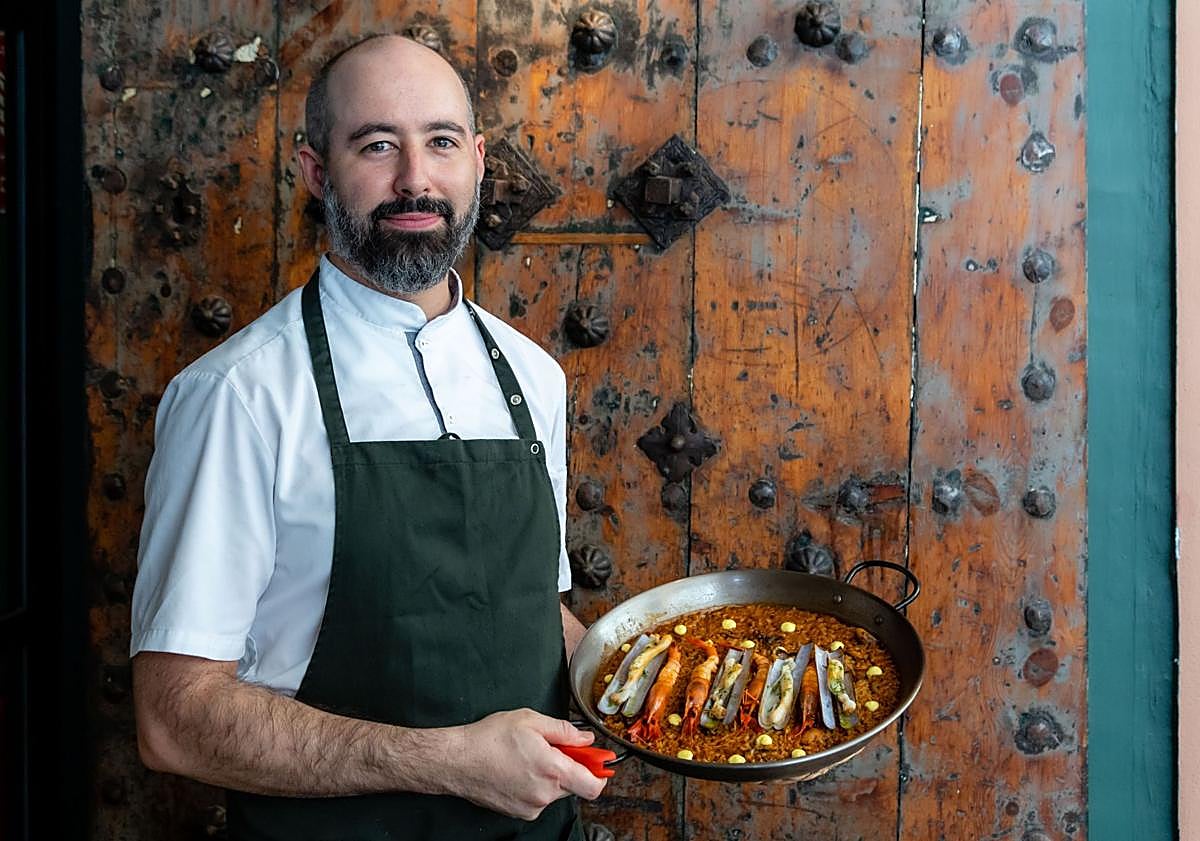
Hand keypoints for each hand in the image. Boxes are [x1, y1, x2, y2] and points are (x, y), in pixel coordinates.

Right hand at [446, 709, 608, 819]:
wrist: (457, 761)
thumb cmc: (489, 739)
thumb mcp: (531, 721)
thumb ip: (564, 731)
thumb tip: (585, 739)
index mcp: (553, 770)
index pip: (593, 786)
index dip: (600, 773)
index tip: (598, 761)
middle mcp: (545, 794)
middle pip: (574, 786)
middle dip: (569, 767)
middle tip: (553, 748)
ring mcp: (531, 807)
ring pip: (555, 792)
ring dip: (551, 775)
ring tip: (528, 756)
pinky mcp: (519, 812)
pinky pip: (538, 799)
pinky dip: (535, 785)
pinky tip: (518, 769)